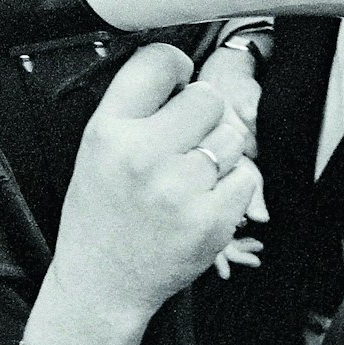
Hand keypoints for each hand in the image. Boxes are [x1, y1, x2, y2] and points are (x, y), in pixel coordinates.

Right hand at [29, 44, 263, 344]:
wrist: (103, 284)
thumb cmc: (102, 213)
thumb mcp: (96, 149)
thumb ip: (137, 108)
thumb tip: (188, 72)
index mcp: (108, 131)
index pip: (158, 61)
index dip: (175, 68)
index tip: (178, 83)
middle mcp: (142, 156)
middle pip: (208, 96)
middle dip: (204, 114)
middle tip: (186, 140)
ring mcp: (179, 190)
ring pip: (232, 136)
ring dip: (220, 151)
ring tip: (190, 176)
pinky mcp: (211, 221)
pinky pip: (247, 176)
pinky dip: (233, 185)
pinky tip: (204, 200)